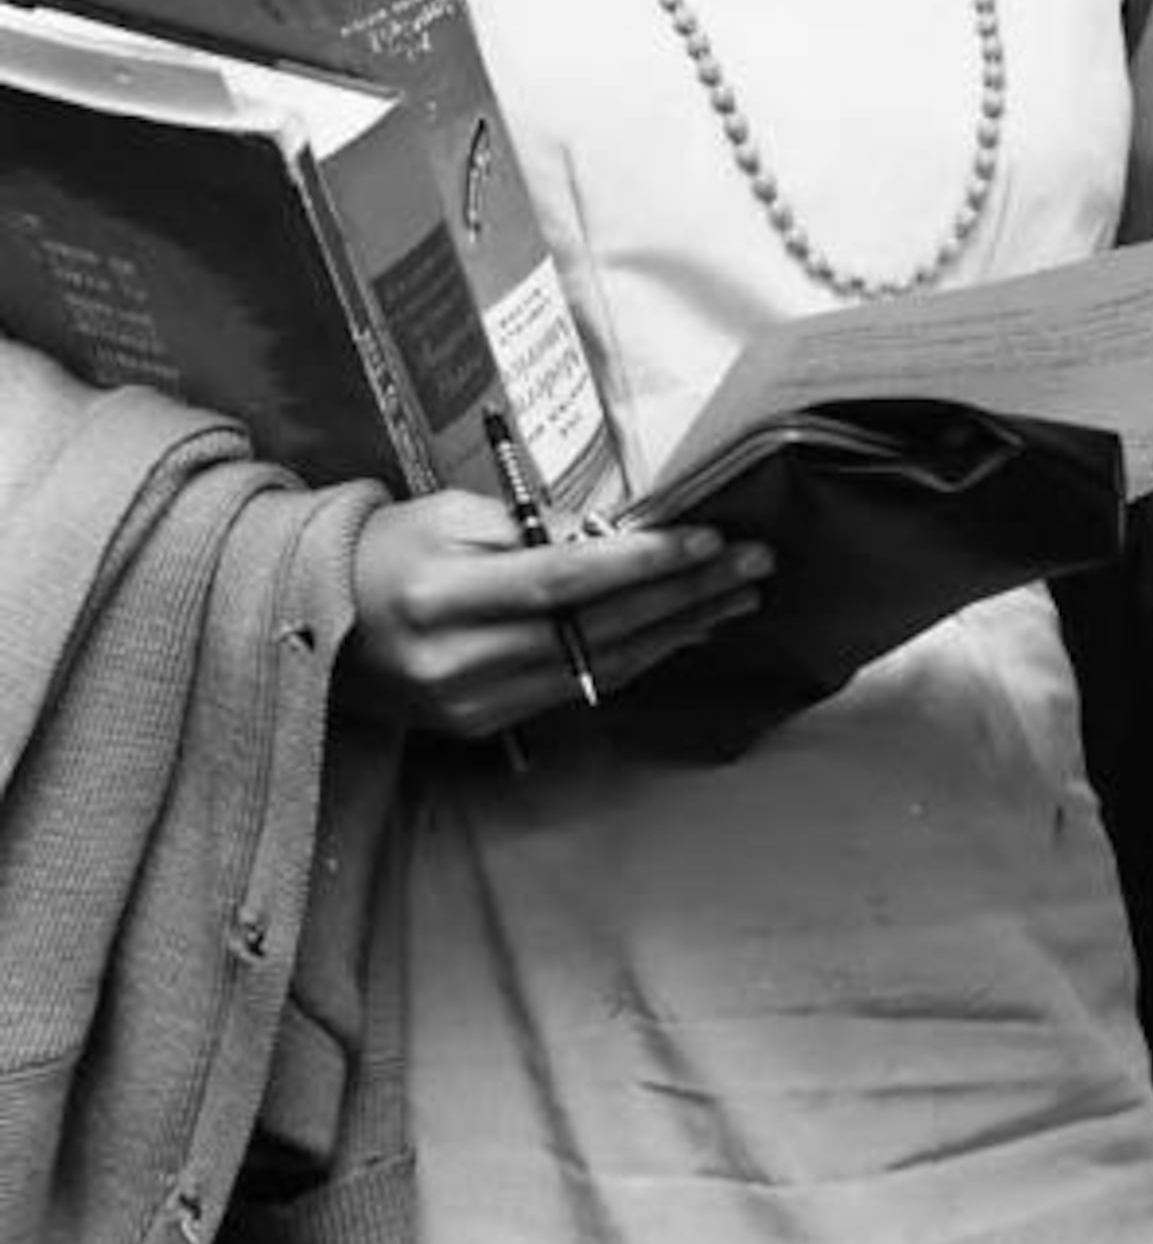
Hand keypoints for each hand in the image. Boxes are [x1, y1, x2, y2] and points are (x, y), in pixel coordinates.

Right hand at [346, 493, 770, 743]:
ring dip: (678, 629)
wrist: (303, 627)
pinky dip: (637, 657)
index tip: (711, 537)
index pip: (562, 580)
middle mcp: (459, 660)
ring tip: (738, 594)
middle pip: (597, 628)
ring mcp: (472, 703)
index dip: (643, 561)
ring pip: (600, 665)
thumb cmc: (382, 552)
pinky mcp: (482, 726)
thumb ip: (531, 529)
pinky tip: (683, 630)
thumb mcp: (447, 517)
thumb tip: (620, 533)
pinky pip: (580, 688)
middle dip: (687, 593)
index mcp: (440, 598)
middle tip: (757, 563)